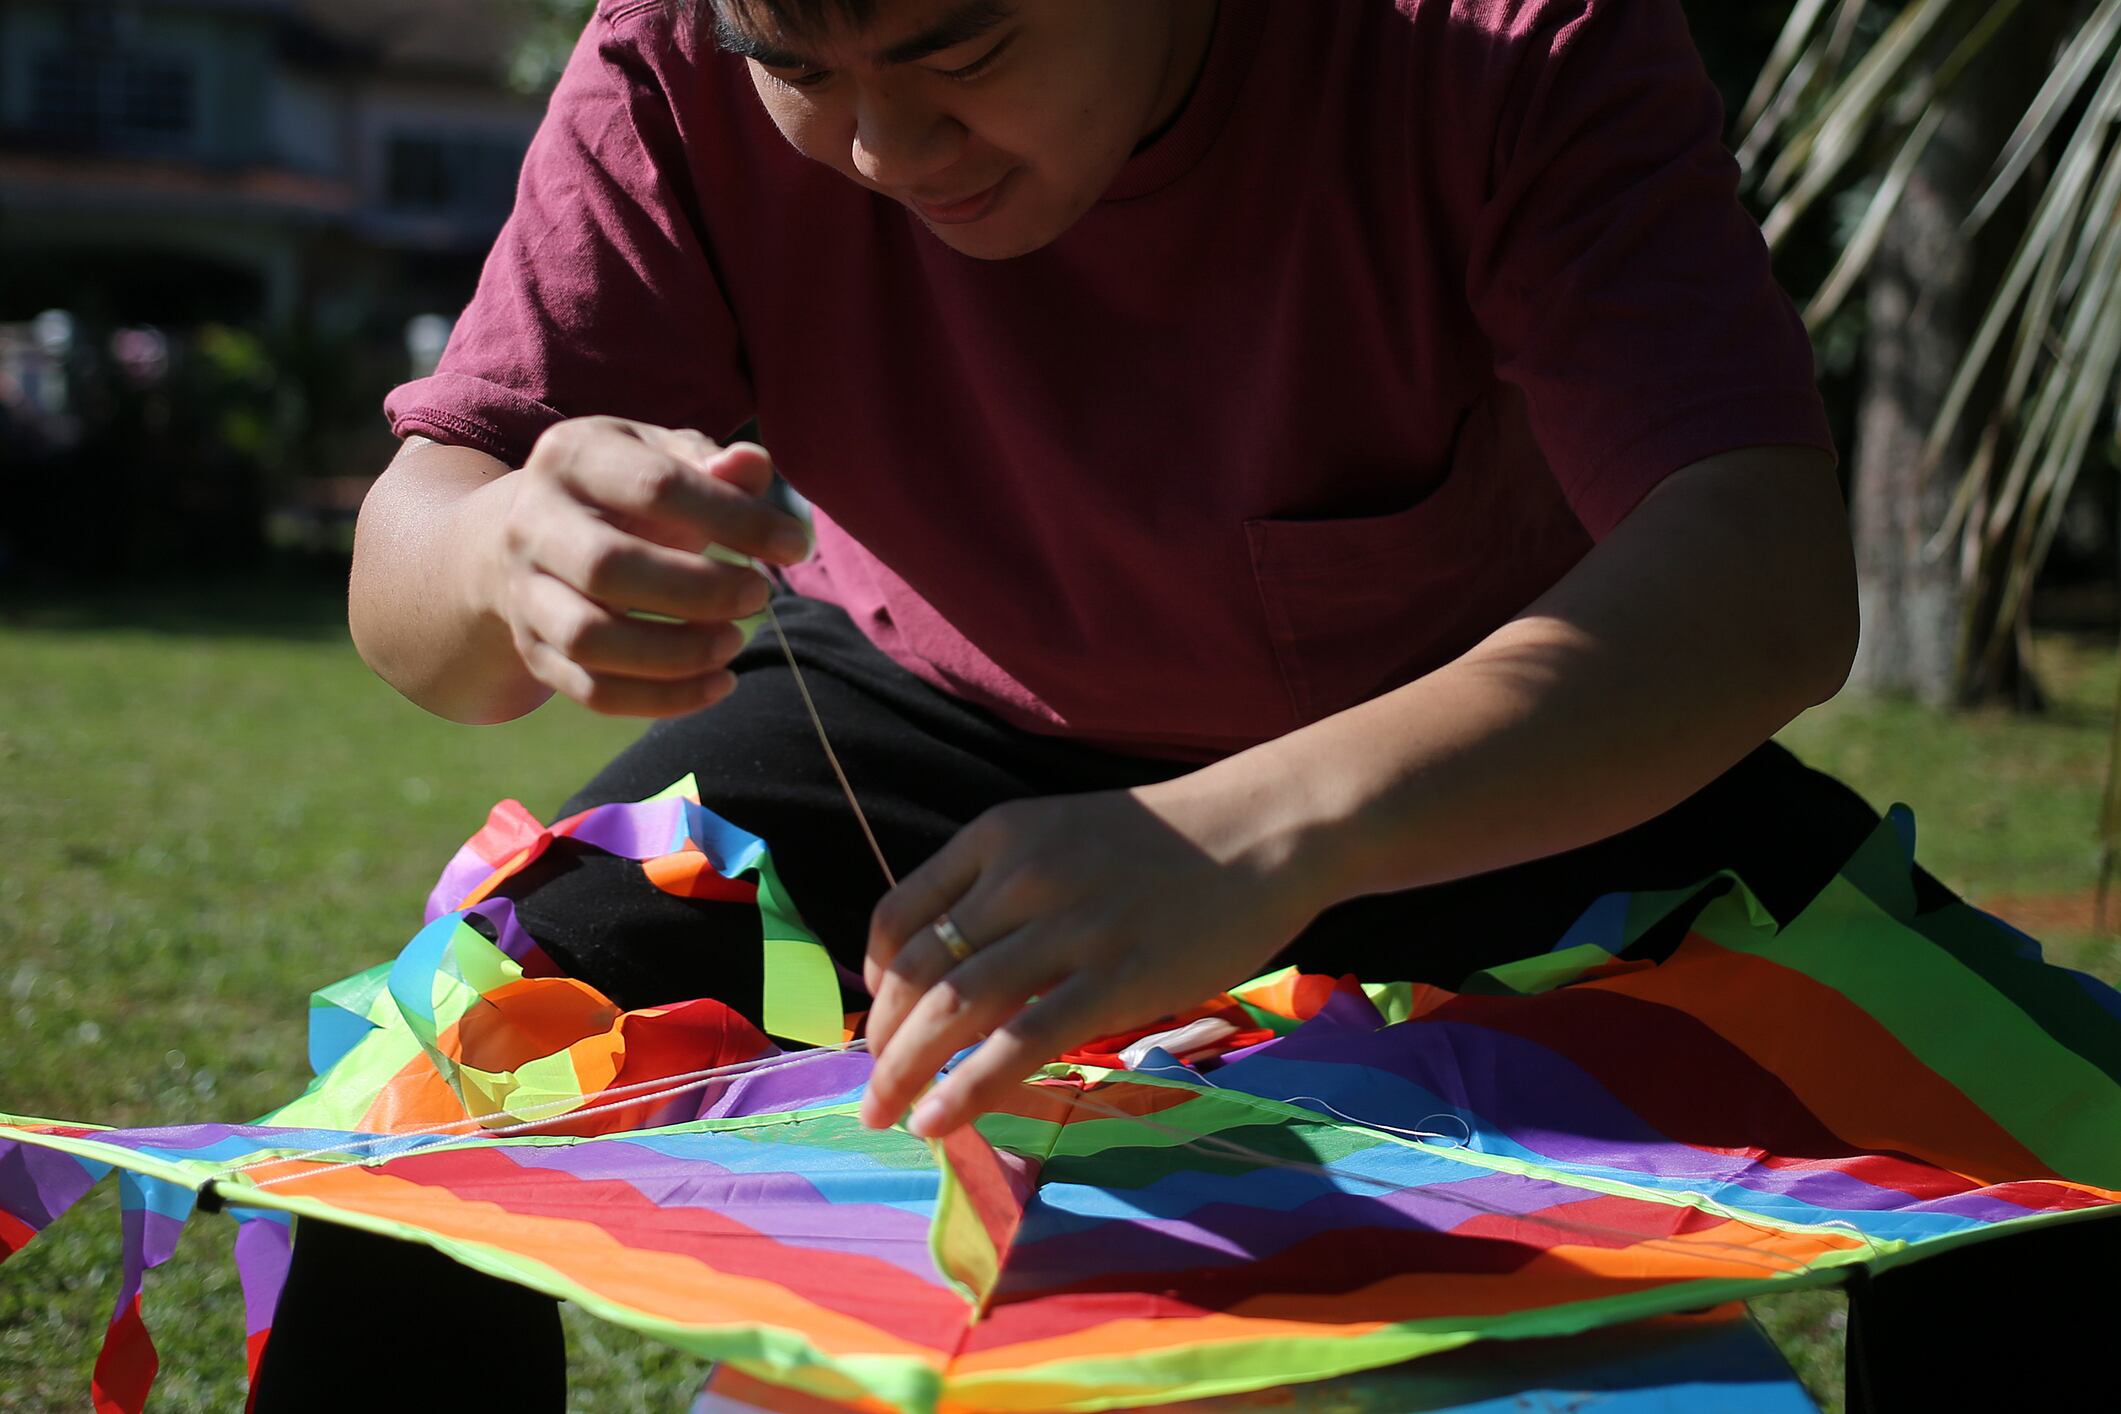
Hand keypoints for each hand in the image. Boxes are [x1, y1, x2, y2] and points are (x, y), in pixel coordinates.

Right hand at [486, 417, 811, 716]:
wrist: (540, 531)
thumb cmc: (627, 489)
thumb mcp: (664, 456)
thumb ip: (711, 462)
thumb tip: (752, 466)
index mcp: (572, 457)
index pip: (656, 487)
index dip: (734, 519)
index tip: (795, 546)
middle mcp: (532, 523)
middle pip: (607, 568)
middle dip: (699, 590)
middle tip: (760, 595)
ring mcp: (524, 592)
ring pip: (590, 639)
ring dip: (676, 653)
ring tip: (734, 642)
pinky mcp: (534, 650)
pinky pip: (593, 691)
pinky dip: (663, 699)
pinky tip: (718, 684)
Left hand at [859, 769, 1335, 1136]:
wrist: (1263, 831)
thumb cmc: (1166, 844)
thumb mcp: (1064, 835)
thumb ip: (1006, 887)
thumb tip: (951, 968)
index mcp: (1000, 836)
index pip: (900, 915)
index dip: (873, 981)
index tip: (877, 1022)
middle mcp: (1022, 876)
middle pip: (917, 969)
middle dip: (881, 1041)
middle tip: (869, 1090)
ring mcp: (1069, 927)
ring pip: (956, 1008)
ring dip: (905, 1071)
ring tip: (885, 1115)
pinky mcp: (1116, 978)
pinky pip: (1021, 1042)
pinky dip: (967, 1089)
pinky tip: (938, 1121)